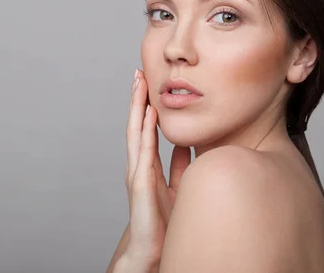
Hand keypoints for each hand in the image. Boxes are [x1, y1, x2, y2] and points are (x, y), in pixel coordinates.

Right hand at [122, 69, 190, 270]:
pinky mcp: (140, 184)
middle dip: (138, 99)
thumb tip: (187, 145)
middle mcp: (139, 165)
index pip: (145, 129)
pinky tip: (148, 115)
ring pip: (136, 132)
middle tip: (139, 73)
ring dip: (137, 107)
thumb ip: (180, 165)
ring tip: (140, 84)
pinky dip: (145, 132)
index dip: (146, 106)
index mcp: (147, 165)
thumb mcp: (178, 184)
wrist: (152, 249)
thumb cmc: (164, 220)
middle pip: (137, 125)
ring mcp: (137, 173)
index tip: (149, 84)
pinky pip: (144, 152)